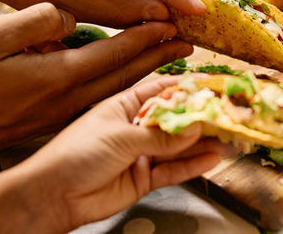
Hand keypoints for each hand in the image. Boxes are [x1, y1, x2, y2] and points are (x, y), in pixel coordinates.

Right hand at [0, 3, 192, 164]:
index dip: (147, 32)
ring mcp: (70, 111)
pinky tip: (138, 73)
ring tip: (175, 52)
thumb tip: (66, 14)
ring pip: (122, 86)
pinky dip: (130, 81)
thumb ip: (33, 22)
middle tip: (190, 36)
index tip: (173, 17)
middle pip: (130, 72)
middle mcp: (73, 97)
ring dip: (151, 68)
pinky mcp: (63, 116)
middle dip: (162, 52)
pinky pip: (107, 95)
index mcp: (60, 75)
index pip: (117, 50)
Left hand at [0, 76, 230, 231]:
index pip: (164, 90)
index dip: (190, 86)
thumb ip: (160, 135)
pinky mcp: (143, 178)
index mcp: (124, 104)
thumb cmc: (72, 155)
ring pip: (180, 146)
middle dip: (204, 116)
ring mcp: (141, 153)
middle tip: (231, 114)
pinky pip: (174, 170)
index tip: (215, 84)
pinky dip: (194, 165)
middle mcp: (135, 126)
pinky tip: (213, 158)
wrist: (51, 196)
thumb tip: (195, 127)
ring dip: (205, 142)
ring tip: (231, 138)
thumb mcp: (120, 136)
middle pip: (177, 118)